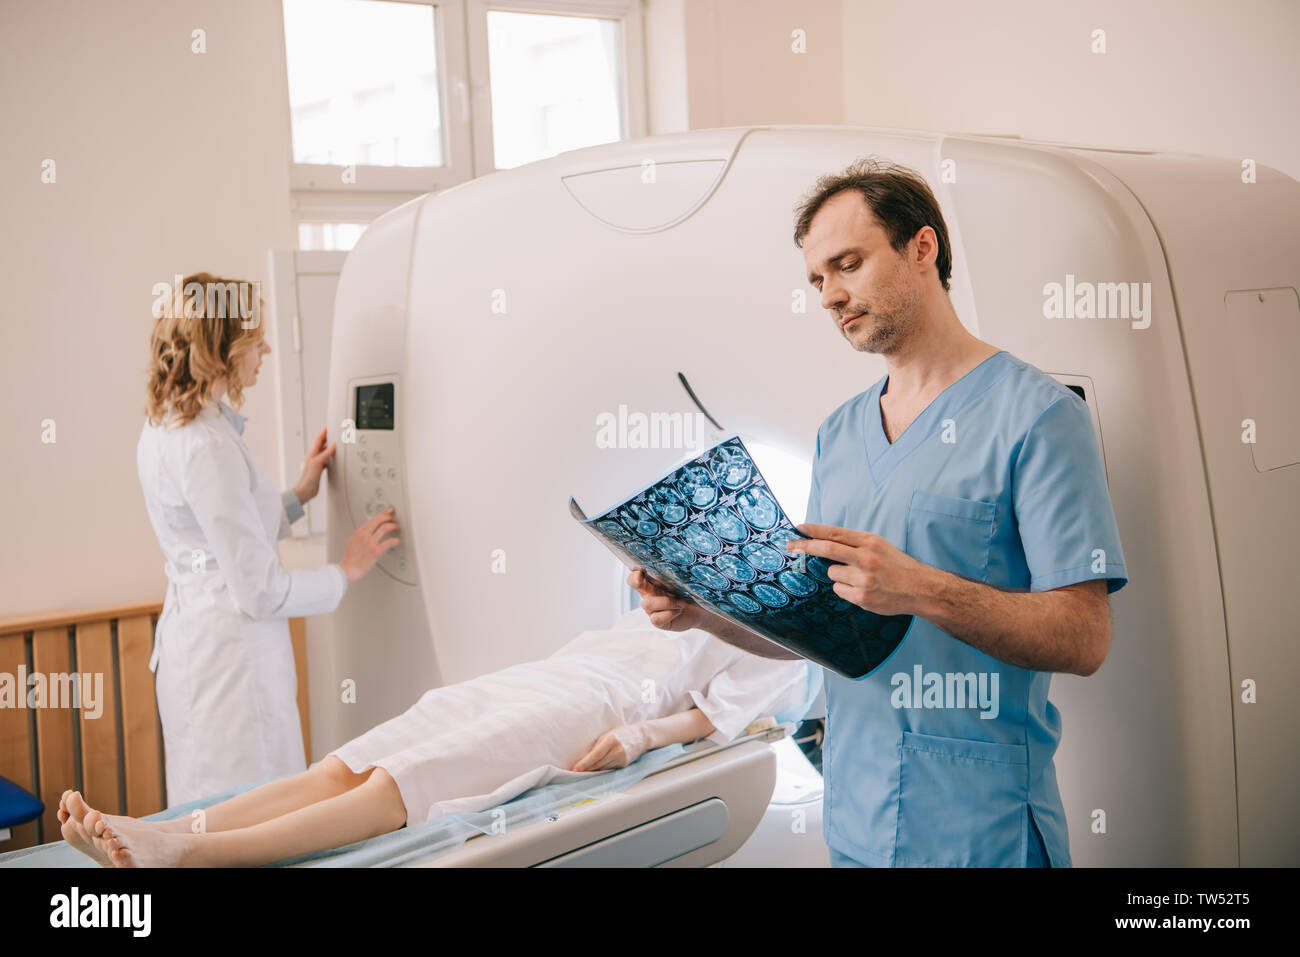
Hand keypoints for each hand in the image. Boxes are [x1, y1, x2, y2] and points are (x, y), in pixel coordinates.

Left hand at [293, 426, 334, 503]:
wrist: (305, 491)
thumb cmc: (307, 479)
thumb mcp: (317, 463)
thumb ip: (325, 454)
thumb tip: (332, 446)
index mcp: (312, 453)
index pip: (319, 439)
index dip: (323, 432)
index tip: (328, 427)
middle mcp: (314, 457)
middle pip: (321, 444)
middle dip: (327, 437)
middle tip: (333, 432)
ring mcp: (317, 463)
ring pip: (324, 451)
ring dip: (329, 446)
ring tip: (335, 442)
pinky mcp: (319, 469)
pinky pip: (326, 459)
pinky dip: (330, 456)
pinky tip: (333, 457)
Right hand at [340, 508, 399, 583]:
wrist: (349, 568)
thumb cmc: (351, 558)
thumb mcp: (352, 541)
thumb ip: (360, 535)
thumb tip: (366, 531)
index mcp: (359, 532)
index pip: (373, 519)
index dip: (383, 514)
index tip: (388, 512)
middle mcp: (365, 535)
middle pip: (379, 520)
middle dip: (389, 517)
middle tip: (393, 519)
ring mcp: (370, 542)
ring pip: (385, 528)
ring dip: (393, 526)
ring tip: (396, 527)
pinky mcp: (376, 551)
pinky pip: (389, 542)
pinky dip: (395, 540)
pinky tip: (397, 541)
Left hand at [570, 723, 648, 771]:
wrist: (640, 737)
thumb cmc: (621, 733)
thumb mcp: (607, 735)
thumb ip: (597, 746)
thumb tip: (584, 757)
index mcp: (611, 740)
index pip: (595, 755)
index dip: (584, 763)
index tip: (575, 769)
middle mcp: (617, 751)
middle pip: (598, 764)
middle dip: (586, 768)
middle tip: (575, 772)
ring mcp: (622, 759)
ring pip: (603, 768)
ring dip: (593, 770)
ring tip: (583, 771)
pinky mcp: (624, 765)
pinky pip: (609, 769)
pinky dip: (602, 769)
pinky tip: (596, 769)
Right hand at [627, 568, 720, 632]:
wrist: (700, 610)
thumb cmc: (689, 592)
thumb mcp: (682, 580)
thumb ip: (675, 571)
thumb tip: (678, 554)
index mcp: (652, 581)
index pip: (636, 573)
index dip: (634, 571)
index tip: (639, 569)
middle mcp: (649, 593)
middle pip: (633, 584)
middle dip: (636, 580)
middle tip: (641, 578)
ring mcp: (652, 609)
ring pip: (647, 604)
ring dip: (666, 602)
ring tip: (680, 602)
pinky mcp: (658, 621)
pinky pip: (656, 619)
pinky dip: (669, 614)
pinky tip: (679, 611)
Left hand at [784, 523, 924, 616]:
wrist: (920, 588)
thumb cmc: (897, 566)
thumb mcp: (879, 546)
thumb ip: (854, 543)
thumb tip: (824, 540)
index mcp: (870, 542)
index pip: (836, 533)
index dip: (815, 530)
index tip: (799, 528)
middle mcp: (866, 558)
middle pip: (827, 549)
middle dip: (805, 546)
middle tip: (790, 546)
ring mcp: (864, 578)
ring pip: (832, 573)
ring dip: (838, 575)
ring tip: (860, 577)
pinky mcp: (862, 596)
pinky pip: (839, 590)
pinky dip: (845, 589)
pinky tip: (863, 589)